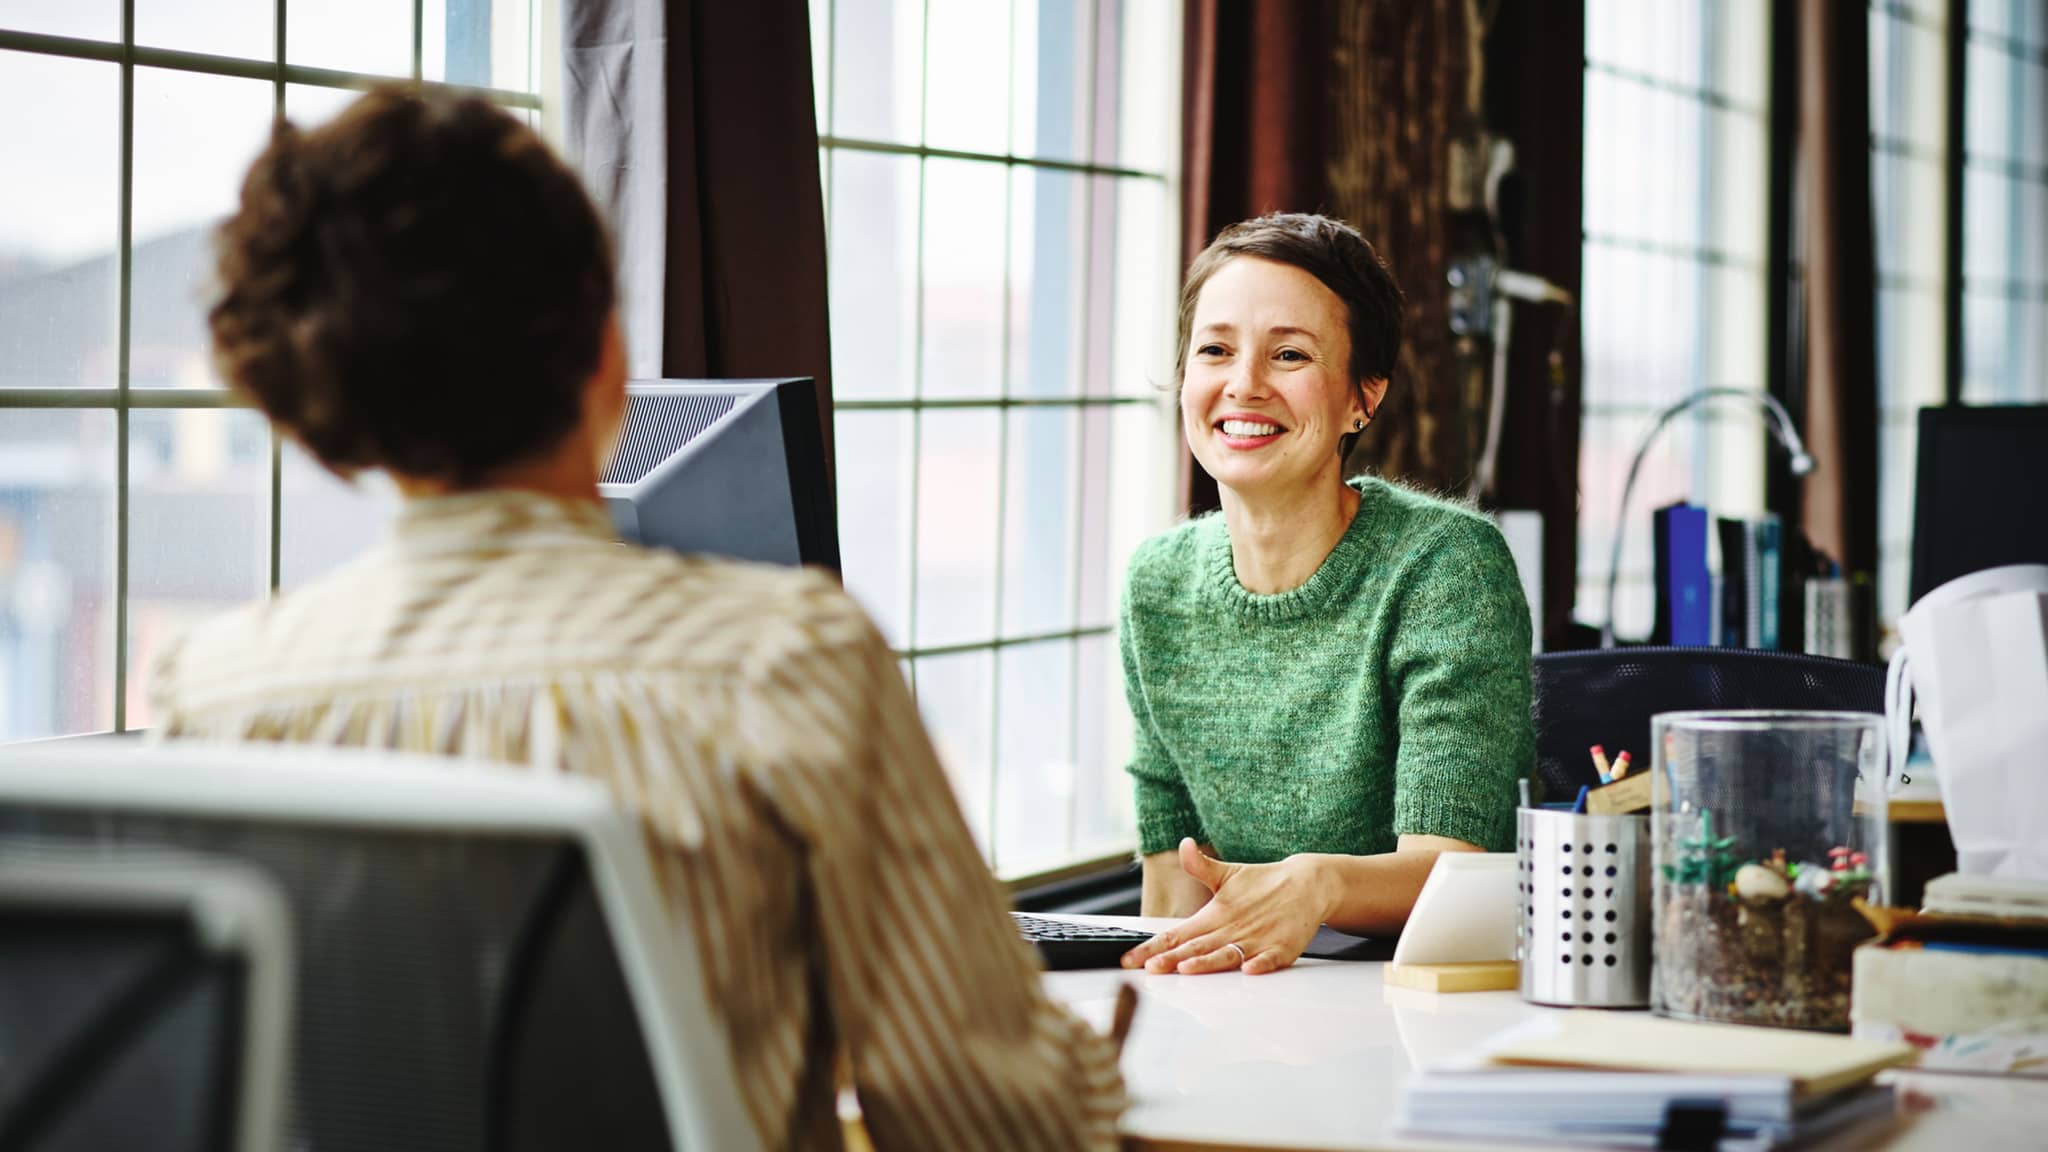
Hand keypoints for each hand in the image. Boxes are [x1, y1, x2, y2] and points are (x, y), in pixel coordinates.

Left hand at [1119, 838, 1330, 974]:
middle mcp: (1232, 928)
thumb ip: (1201, 867)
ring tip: (1188, 968)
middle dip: (1171, 959)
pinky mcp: (1281, 947)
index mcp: (1216, 913)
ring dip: (1208, 962)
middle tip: (1150, 969)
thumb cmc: (1265, 884)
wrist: (1308, 884)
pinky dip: (1259, 964)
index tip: (1131, 959)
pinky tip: (1248, 969)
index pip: (1177, 933)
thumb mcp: (1228, 874)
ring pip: (1228, 954)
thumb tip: (1184, 845)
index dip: (1153, 947)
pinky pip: (1269, 958)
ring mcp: (1257, 939)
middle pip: (1197, 947)